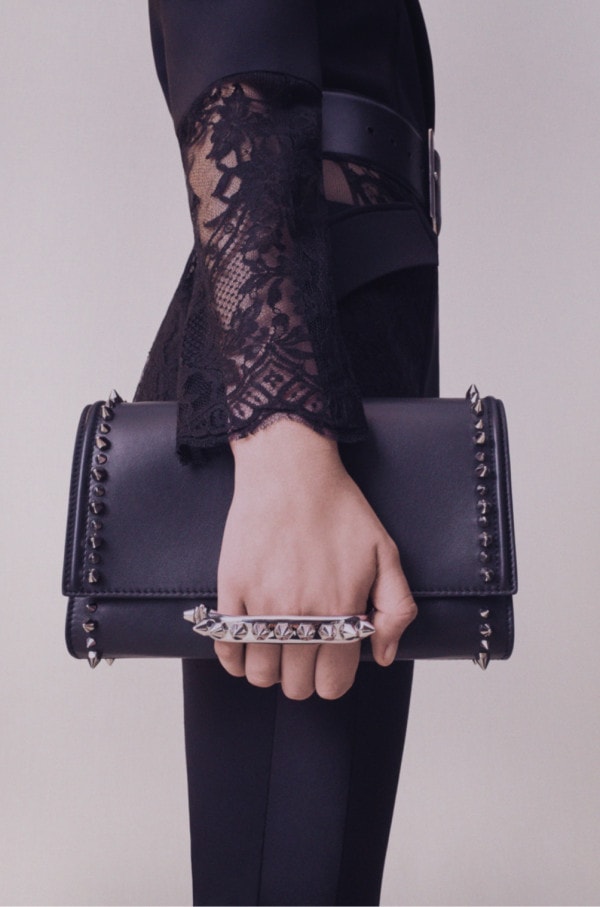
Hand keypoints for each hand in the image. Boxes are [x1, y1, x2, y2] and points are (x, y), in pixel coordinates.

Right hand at [215, 418, 416, 698]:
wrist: (291, 471)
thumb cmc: (339, 508)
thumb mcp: (386, 553)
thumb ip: (396, 609)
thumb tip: (384, 656)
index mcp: (341, 608)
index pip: (334, 682)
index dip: (332, 679)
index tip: (328, 663)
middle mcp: (302, 613)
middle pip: (296, 684)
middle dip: (302, 676)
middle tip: (303, 652)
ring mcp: (262, 604)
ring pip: (261, 674)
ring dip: (269, 670)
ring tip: (276, 648)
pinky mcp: (232, 589)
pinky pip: (227, 647)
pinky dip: (235, 658)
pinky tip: (246, 646)